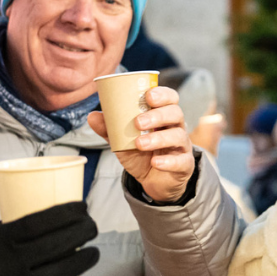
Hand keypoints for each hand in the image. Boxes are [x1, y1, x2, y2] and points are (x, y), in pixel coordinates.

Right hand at [0, 201, 99, 275]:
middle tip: (92, 226)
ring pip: (62, 272)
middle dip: (83, 232)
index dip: (69, 212)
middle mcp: (12, 263)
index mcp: (2, 239)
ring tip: (92, 251)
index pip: (44, 221)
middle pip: (59, 245)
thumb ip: (14, 229)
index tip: (83, 206)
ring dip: (83, 260)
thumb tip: (49, 221)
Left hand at [89, 86, 194, 202]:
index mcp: (163, 116)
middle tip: (138, 122)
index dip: (162, 94)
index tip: (148, 95)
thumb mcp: (123, 141)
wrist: (153, 181)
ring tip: (140, 143)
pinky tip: (155, 163)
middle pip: (175, 113)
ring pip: (178, 136)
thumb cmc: (141, 154)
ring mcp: (182, 146)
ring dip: (158, 138)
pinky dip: (168, 161)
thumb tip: (92, 116)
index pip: (170, 98)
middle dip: (157, 115)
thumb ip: (110, 129)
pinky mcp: (184, 164)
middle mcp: (176, 127)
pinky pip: (181, 161)